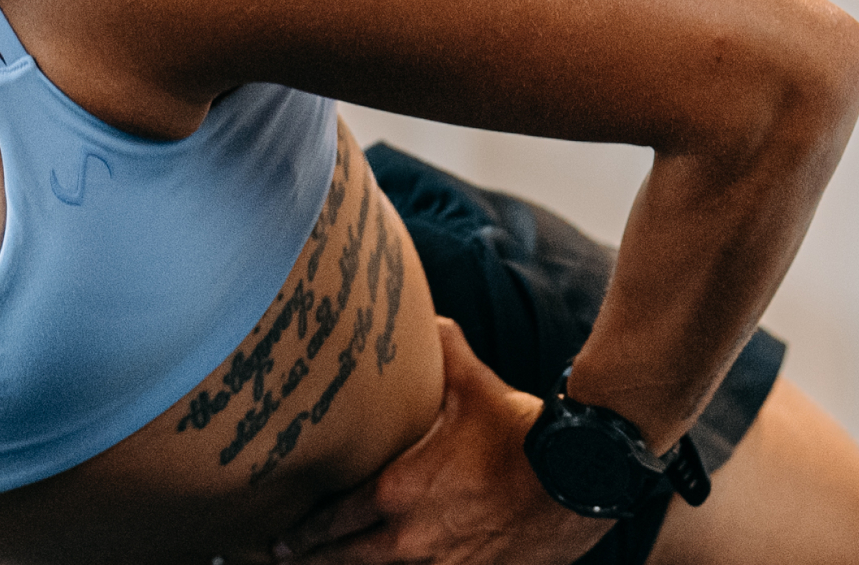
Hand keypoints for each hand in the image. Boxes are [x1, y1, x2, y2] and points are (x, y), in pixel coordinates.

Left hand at [271, 320, 611, 564]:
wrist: (579, 479)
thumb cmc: (523, 434)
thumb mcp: (473, 385)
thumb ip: (441, 351)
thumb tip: (425, 318)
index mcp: (398, 491)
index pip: (332, 518)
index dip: (303, 530)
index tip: (280, 537)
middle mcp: (410, 537)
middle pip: (344, 558)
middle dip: (313, 558)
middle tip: (282, 558)